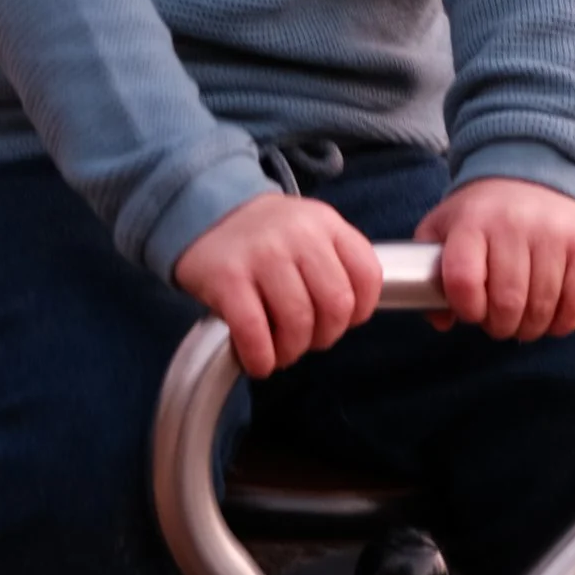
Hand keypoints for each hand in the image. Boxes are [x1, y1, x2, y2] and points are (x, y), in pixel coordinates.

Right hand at [172, 191, 381, 377]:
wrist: (206, 212)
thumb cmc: (266, 237)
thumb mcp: (310, 230)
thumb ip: (336, 263)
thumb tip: (349, 318)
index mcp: (327, 223)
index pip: (368, 276)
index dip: (359, 312)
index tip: (340, 322)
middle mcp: (299, 234)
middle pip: (336, 305)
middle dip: (325, 337)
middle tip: (306, 341)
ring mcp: (263, 253)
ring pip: (298, 322)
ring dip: (291, 351)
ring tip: (280, 352)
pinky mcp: (227, 277)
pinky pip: (254, 331)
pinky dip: (260, 358)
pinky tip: (257, 362)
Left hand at [414, 177, 574, 342]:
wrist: (531, 171)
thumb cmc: (480, 213)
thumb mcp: (442, 228)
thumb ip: (430, 275)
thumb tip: (442, 321)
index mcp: (471, 222)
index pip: (463, 281)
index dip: (467, 309)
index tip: (471, 310)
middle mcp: (512, 224)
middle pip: (507, 302)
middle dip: (500, 325)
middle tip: (498, 321)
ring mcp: (551, 233)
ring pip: (542, 306)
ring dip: (530, 326)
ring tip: (523, 319)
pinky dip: (564, 320)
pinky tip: (552, 318)